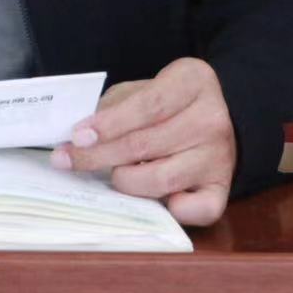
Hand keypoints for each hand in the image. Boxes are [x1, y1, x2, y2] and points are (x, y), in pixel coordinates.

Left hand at [49, 57, 236, 225]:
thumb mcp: (140, 89)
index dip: (109, 124)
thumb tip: (81, 139)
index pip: (147, 105)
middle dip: (100, 156)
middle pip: (146, 144)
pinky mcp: (223, 189)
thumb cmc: (165, 105)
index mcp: (193, 82)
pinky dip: (174, 211)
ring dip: (126, 181)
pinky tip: (158, 201)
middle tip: (70, 161)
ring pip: (161, 180)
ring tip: (113, 175)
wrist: (213, 118)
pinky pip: (198, 210)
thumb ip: (114, 107)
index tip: (77, 136)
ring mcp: (220, 157)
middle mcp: (212, 118)